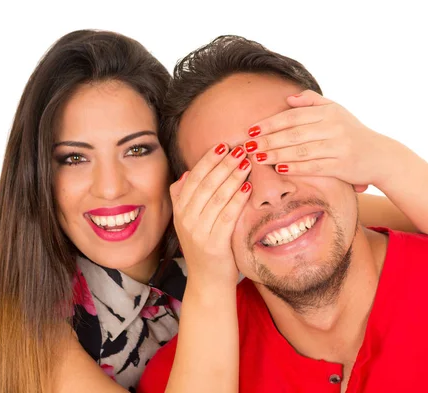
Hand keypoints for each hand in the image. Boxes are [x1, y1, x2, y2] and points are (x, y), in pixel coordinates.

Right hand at [170, 144, 251, 288]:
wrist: (207, 282)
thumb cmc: (205, 248)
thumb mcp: (190, 222)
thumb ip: (184, 199)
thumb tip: (185, 174)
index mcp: (180, 210)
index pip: (193, 178)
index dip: (208, 160)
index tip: (223, 145)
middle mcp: (185, 219)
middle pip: (205, 184)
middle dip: (223, 164)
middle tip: (239, 149)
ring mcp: (198, 232)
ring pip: (216, 197)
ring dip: (233, 177)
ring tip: (246, 163)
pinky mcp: (213, 244)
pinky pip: (227, 216)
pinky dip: (237, 200)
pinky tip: (248, 188)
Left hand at [244, 90, 397, 191]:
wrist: (381, 156)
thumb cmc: (353, 133)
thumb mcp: (336, 111)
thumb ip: (312, 102)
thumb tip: (288, 99)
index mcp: (329, 112)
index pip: (294, 116)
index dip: (271, 123)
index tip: (252, 129)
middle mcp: (334, 127)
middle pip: (294, 133)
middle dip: (269, 139)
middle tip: (249, 145)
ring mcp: (339, 146)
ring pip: (301, 150)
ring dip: (277, 154)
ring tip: (259, 157)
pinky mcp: (342, 165)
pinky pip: (314, 166)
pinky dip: (295, 167)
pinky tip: (279, 168)